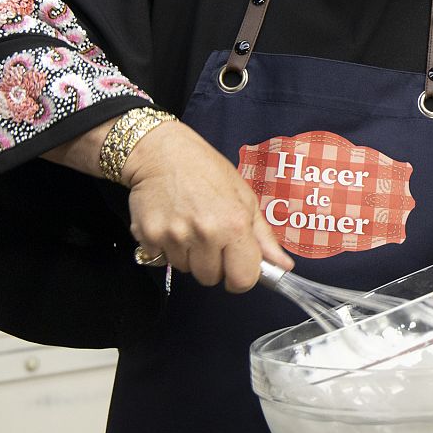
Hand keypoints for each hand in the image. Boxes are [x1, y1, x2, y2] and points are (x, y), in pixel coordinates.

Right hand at [121, 120, 293, 291]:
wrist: (162, 152)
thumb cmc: (207, 170)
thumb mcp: (244, 197)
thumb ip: (263, 237)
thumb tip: (283, 266)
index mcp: (234, 224)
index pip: (242, 279)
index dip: (241, 277)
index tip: (236, 267)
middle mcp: (205, 233)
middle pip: (210, 278)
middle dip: (212, 263)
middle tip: (209, 235)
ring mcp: (174, 236)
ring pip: (185, 270)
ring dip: (189, 255)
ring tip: (189, 224)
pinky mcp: (149, 236)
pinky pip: (161, 259)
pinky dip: (165, 247)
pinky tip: (170, 223)